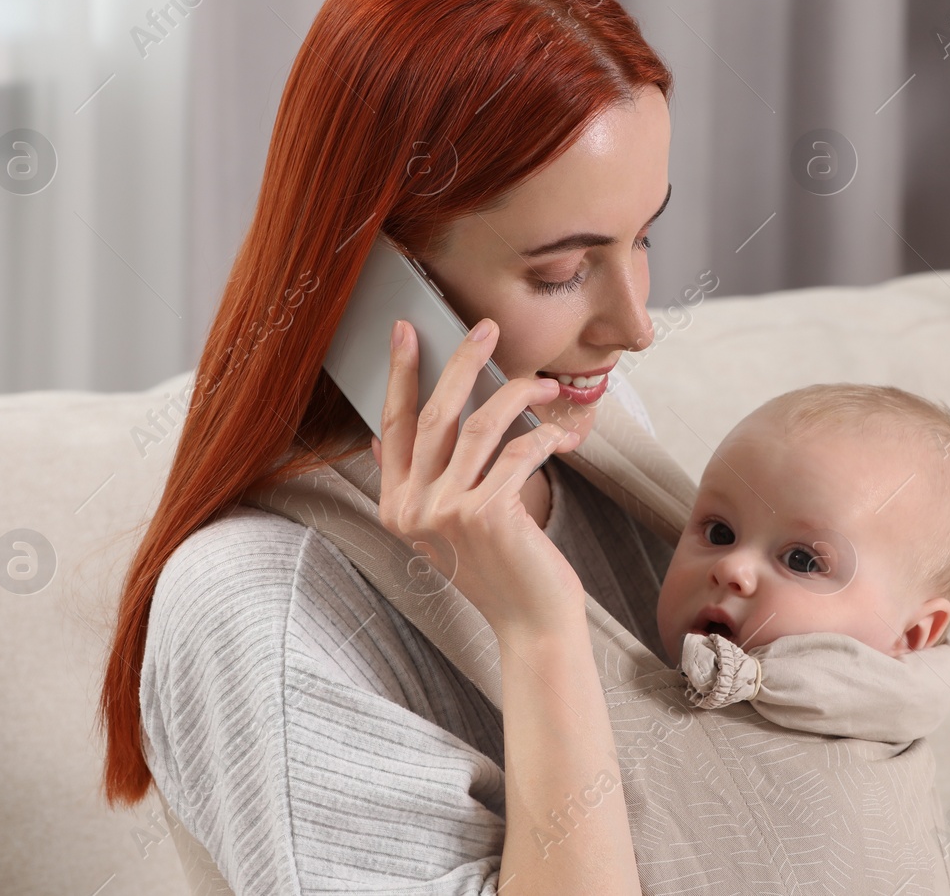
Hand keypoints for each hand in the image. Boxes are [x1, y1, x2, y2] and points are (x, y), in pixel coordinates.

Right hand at [372, 317, 587, 640]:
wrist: (530, 621)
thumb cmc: (497, 569)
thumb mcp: (444, 528)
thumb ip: (418, 485)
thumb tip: (386, 438)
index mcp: (396, 507)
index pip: (392, 426)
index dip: (399, 374)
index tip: (407, 332)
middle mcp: (413, 508)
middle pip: (435, 414)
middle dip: (462, 362)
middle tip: (485, 328)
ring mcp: (447, 511)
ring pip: (480, 424)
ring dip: (518, 394)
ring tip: (545, 383)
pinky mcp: (486, 513)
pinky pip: (519, 451)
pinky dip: (545, 436)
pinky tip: (563, 433)